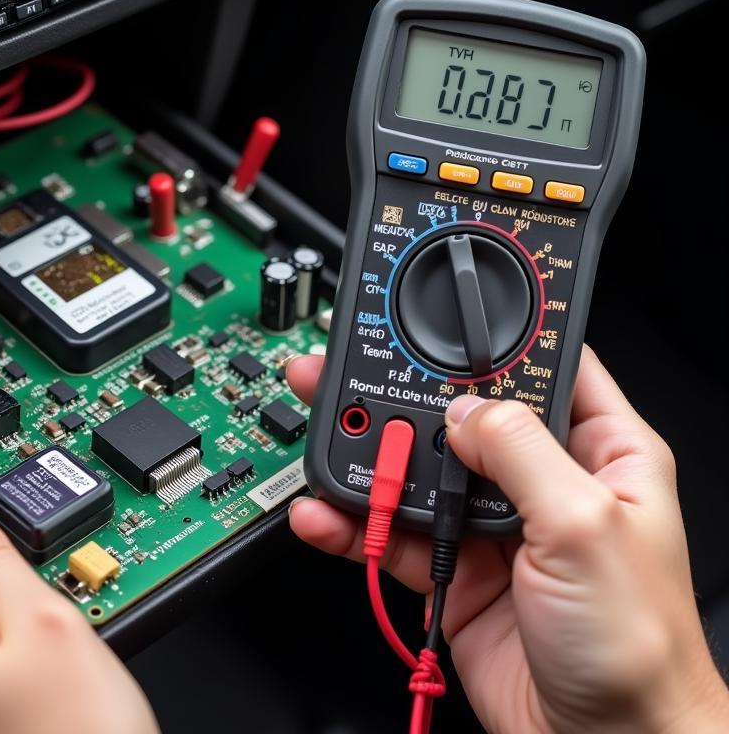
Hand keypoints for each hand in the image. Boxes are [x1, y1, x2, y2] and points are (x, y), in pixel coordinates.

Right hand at [287, 348, 728, 733]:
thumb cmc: (637, 648)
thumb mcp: (584, 525)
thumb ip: (519, 451)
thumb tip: (463, 409)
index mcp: (599, 451)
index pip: (545, 366)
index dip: (498, 339)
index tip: (446, 314)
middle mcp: (543, 479)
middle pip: (462, 415)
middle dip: (404, 393)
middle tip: (349, 371)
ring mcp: (494, 523)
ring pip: (418, 469)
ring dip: (368, 458)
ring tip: (326, 440)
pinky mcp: (455, 569)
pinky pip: (394, 531)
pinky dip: (356, 523)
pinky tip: (327, 515)